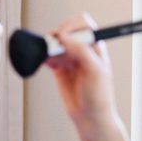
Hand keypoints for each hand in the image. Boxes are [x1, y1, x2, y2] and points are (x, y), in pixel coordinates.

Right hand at [44, 13, 118, 138]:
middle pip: (66, 31)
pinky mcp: (59, 69)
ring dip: (48, 47)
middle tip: (53, 47)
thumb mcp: (95, 71)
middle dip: (57, 36)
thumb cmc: (99, 96)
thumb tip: (65, 37)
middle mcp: (82, 50)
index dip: (71, 25)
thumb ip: (81, 51)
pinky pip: (47, 56)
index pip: (83, 23)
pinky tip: (44, 64)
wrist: (90, 117)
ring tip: (48, 57)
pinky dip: (42, 57)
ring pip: (54, 43)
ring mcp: (69, 59)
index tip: (64, 36)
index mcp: (94, 46)